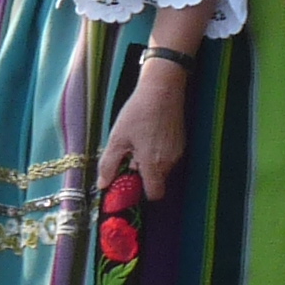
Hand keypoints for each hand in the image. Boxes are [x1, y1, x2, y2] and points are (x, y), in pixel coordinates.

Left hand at [97, 58, 190, 202]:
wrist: (162, 89)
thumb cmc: (137, 113)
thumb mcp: (117, 138)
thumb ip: (109, 165)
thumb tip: (103, 185)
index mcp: (153, 164)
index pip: (154, 195)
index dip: (141, 193)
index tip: (128, 182)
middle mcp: (170, 162)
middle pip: (157, 182)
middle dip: (143, 176)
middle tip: (129, 158)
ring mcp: (177, 153)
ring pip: (162, 170)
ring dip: (149, 164)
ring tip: (138, 143)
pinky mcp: (181, 143)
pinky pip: (168, 158)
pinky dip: (157, 154)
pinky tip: (149, 136)